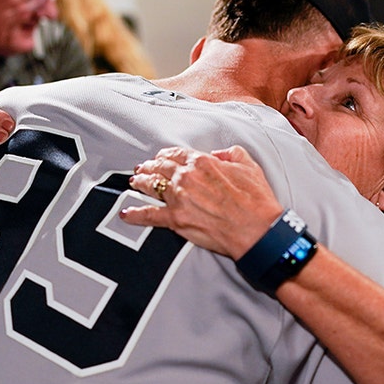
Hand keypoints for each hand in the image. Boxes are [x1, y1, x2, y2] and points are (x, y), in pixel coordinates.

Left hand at [121, 146, 283, 259]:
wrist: (257, 229)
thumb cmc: (256, 200)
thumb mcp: (249, 166)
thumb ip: (232, 153)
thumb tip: (218, 154)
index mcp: (202, 161)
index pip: (175, 154)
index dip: (165, 155)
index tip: (161, 158)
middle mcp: (186, 176)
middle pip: (159, 168)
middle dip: (148, 167)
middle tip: (142, 169)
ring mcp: (178, 198)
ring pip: (150, 186)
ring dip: (140, 183)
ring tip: (134, 183)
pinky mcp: (176, 220)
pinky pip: (148, 215)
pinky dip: (135, 214)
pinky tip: (126, 213)